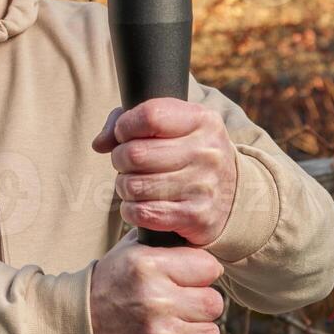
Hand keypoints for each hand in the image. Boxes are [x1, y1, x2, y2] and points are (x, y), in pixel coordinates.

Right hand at [90, 228, 223, 333]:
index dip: (202, 273)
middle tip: (183, 305)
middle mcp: (156, 300)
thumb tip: (196, 234)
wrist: (76, 331)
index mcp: (149, 266)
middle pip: (214, 303)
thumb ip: (164, 241)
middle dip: (202, 304)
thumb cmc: (108, 287)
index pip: (209, 267)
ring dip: (197, 332)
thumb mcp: (129, 252)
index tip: (191, 278)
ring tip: (175, 327)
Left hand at [92, 98, 238, 246]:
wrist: (233, 195)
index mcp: (203, 120)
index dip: (125, 126)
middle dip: (119, 159)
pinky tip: (139, 204)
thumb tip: (100, 143)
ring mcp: (204, 186)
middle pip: (135, 154)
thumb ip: (130, 121)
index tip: (124, 134)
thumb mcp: (173, 125)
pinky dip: (131, 210)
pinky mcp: (197, 217)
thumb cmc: (189, 152)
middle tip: (126, 163)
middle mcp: (207, 152)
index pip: (150, 116)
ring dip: (124, 186)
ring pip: (134, 186)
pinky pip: (143, 214)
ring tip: (134, 183)